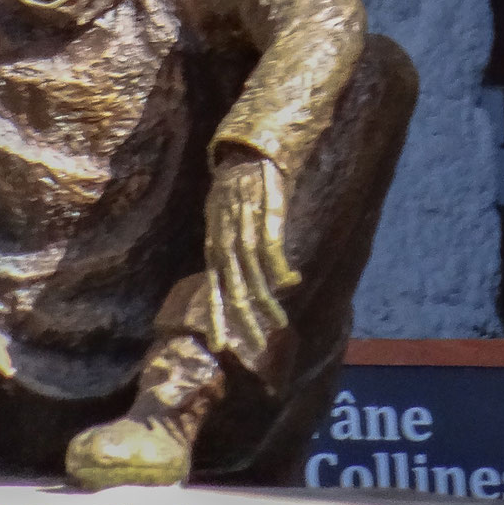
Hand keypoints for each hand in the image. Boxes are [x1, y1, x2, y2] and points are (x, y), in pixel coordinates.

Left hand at [202, 150, 298, 367]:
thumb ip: (228, 257)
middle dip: (245, 322)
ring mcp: (245, 230)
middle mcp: (226, 243)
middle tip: (258, 348)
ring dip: (267, 303)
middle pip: (234, 290)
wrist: (243, 156)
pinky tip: (291, 282)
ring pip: (254, 276)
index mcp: (214, 248)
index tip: (221, 346)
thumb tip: (242, 284)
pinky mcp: (266, 215)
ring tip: (280, 324)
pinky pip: (272, 249)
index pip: (213, 290)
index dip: (217, 318)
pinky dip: (281, 269)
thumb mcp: (221, 228)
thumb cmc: (233, 195)